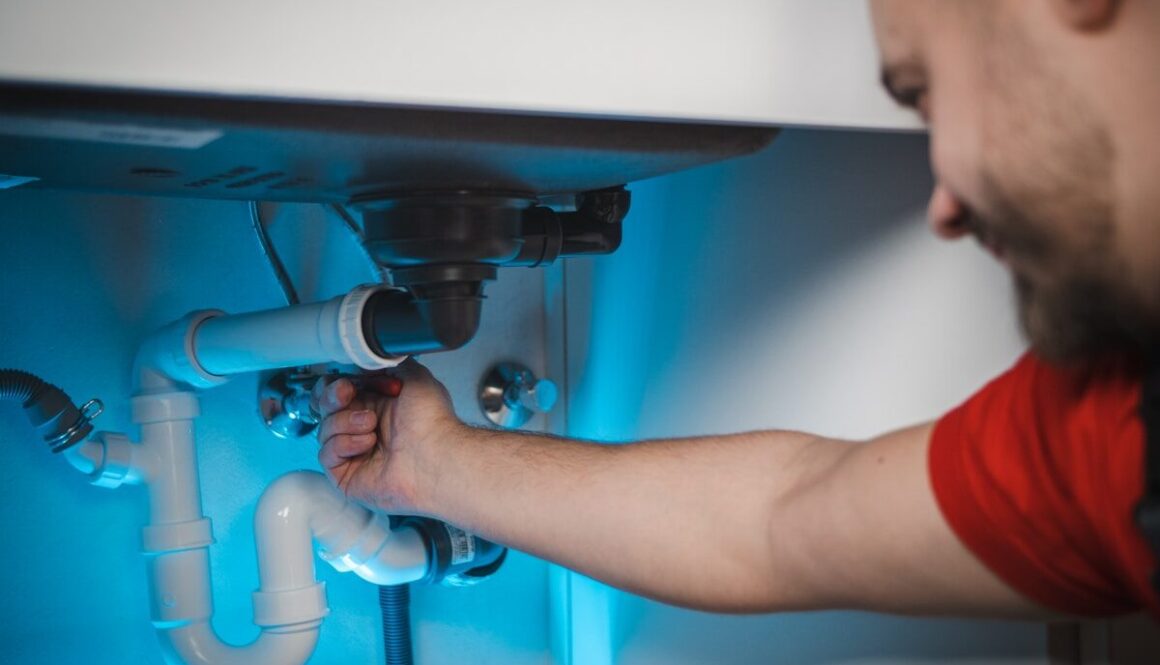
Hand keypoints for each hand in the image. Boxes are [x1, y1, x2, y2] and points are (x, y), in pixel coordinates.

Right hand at [312, 359, 461, 512]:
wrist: (435, 454)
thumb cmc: (431, 422)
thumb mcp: (414, 376)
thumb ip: (389, 362)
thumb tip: (369, 358)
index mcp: (375, 404)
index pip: (336, 392)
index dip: (334, 384)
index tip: (346, 381)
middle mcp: (363, 427)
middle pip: (323, 408)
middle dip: (332, 397)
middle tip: (347, 394)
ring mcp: (354, 452)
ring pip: (324, 429)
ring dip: (346, 422)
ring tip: (372, 424)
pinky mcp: (346, 474)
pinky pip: (326, 454)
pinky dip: (345, 444)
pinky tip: (367, 444)